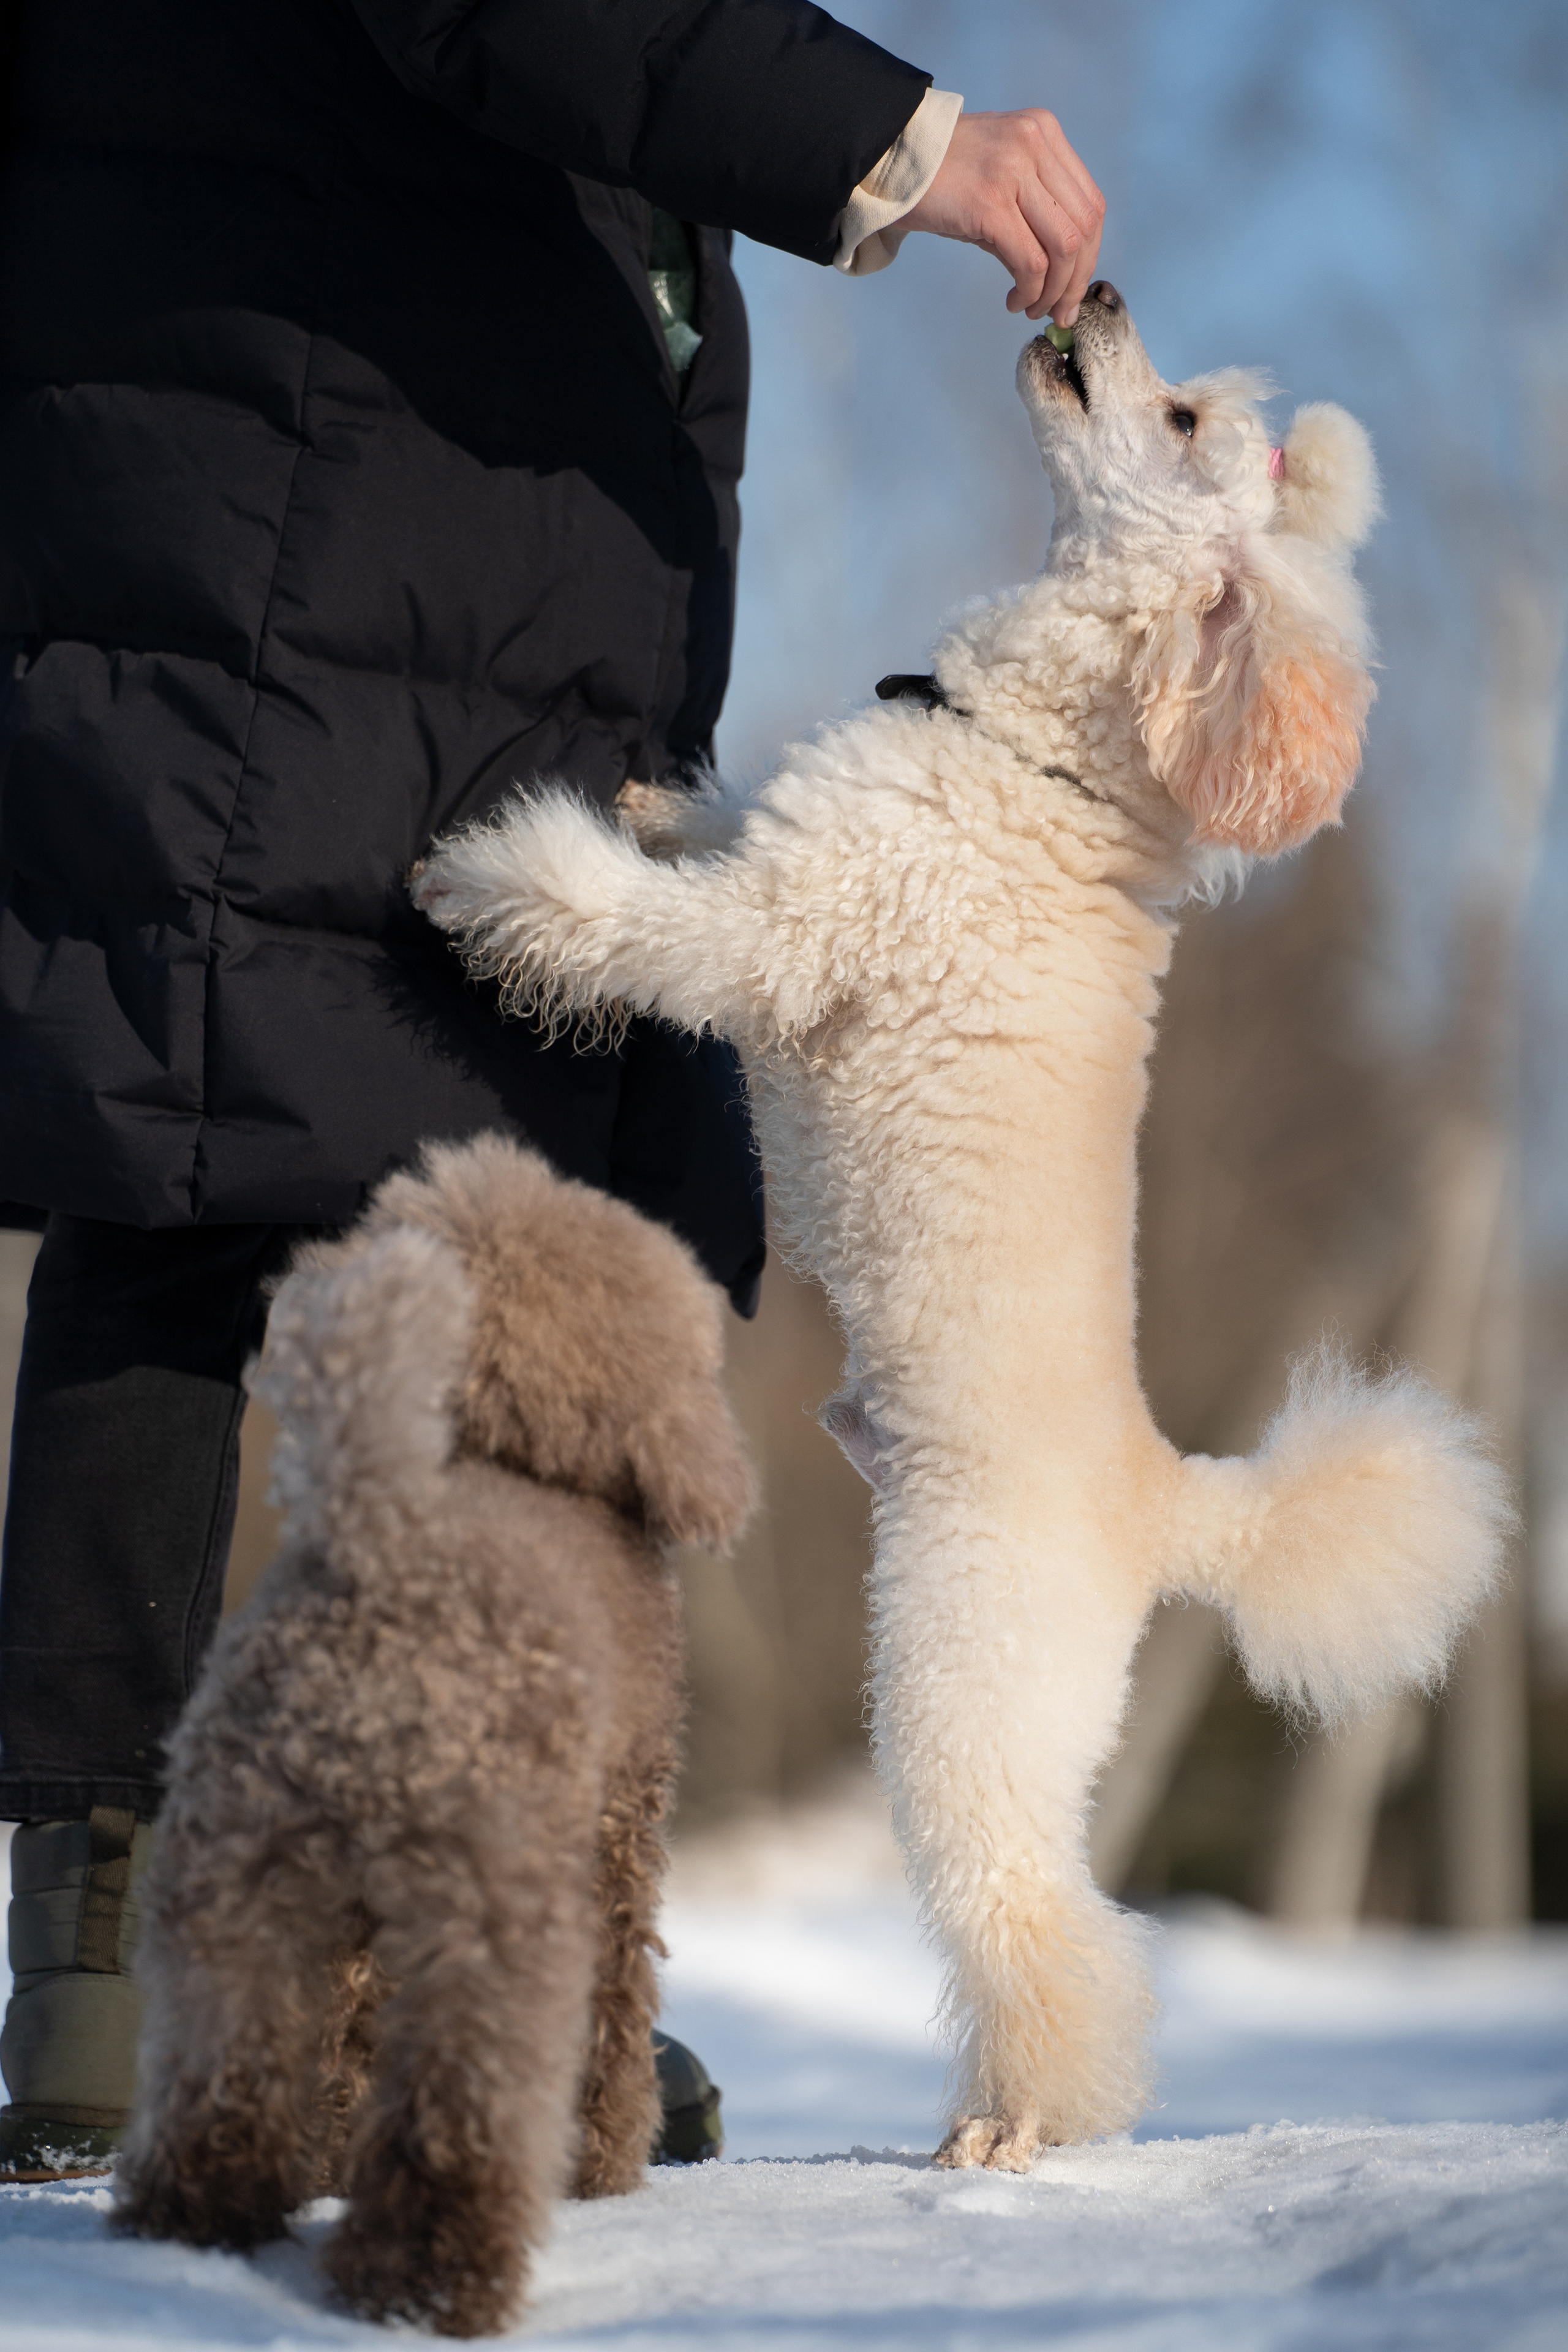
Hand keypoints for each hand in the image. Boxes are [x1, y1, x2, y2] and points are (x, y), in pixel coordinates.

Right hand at [899, 110, 1104, 324]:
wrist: (886, 156)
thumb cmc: (939, 176)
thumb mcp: (997, 177)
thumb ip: (1033, 209)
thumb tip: (1059, 275)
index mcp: (1043, 132)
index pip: (1090, 203)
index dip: (1089, 254)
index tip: (1072, 286)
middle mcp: (1034, 145)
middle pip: (1086, 226)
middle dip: (1077, 280)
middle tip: (1060, 311)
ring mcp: (1013, 171)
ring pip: (1065, 247)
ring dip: (1055, 291)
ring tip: (1034, 309)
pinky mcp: (989, 204)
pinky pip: (1030, 262)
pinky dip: (1030, 291)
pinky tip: (1015, 300)